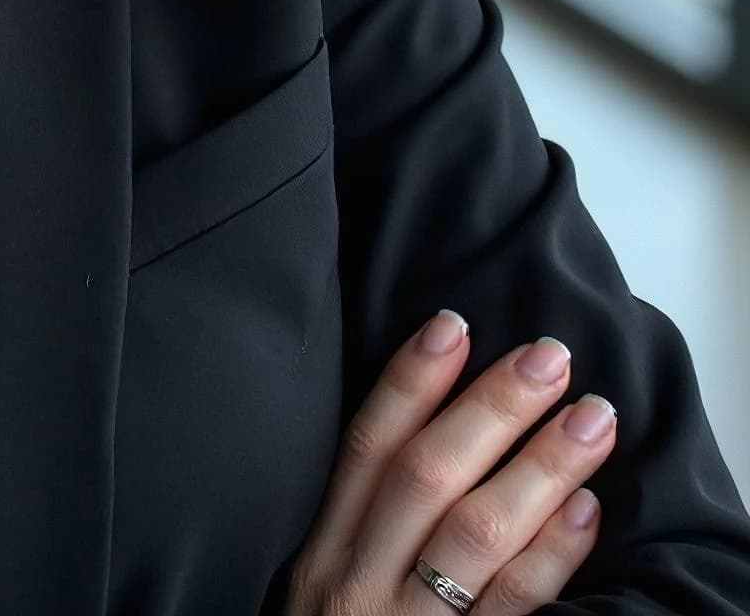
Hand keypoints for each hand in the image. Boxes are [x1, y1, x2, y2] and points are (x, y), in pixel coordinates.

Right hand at [287, 308, 615, 612]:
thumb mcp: (320, 585)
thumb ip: (358, 523)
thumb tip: (426, 430)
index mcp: (320, 552)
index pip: (365, 447)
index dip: (410, 381)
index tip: (456, 325)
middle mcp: (354, 586)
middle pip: (426, 477)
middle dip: (491, 409)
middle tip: (550, 357)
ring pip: (474, 534)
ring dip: (539, 466)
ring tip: (592, 418)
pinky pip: (512, 609)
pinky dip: (553, 555)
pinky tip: (587, 510)